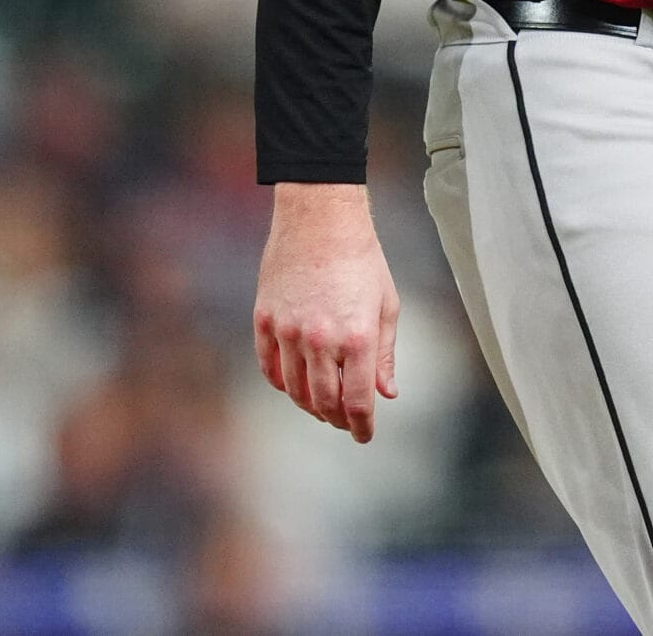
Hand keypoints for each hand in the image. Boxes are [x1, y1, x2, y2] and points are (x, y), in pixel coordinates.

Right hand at [253, 182, 400, 442]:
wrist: (320, 217)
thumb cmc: (361, 257)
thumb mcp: (387, 304)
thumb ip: (385, 353)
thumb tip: (387, 392)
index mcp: (357, 337)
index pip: (357, 401)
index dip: (361, 426)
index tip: (364, 435)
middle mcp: (321, 339)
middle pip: (323, 402)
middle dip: (336, 419)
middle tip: (344, 422)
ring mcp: (288, 330)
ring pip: (294, 390)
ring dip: (309, 405)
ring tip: (322, 406)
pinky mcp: (265, 318)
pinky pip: (268, 366)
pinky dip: (281, 383)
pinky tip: (294, 385)